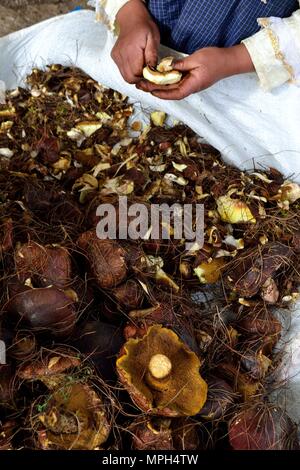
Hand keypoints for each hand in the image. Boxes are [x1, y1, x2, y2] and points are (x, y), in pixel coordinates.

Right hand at [111, 0, 159, 83]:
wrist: (131, 18)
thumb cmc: (144, 28)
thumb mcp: (153, 39)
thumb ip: (152, 56)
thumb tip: (152, 71)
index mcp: (132, 51)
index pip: (136, 74)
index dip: (144, 77)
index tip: (151, 72)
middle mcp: (121, 55)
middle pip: (129, 78)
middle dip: (139, 78)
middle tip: (146, 71)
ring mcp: (116, 56)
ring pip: (125, 76)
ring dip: (134, 75)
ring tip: (141, 65)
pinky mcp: (114, 56)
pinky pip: (122, 70)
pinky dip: (129, 70)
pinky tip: (135, 62)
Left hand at [137, 45, 254, 99]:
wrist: (228, 61)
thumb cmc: (215, 60)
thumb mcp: (197, 59)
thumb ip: (181, 64)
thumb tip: (168, 66)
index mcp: (192, 86)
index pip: (174, 94)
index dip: (161, 93)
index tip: (150, 90)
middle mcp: (190, 88)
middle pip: (170, 93)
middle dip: (155, 90)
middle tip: (141, 86)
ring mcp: (191, 85)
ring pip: (172, 89)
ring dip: (159, 86)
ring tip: (146, 83)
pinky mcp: (191, 80)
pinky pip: (176, 83)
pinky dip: (166, 82)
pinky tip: (158, 78)